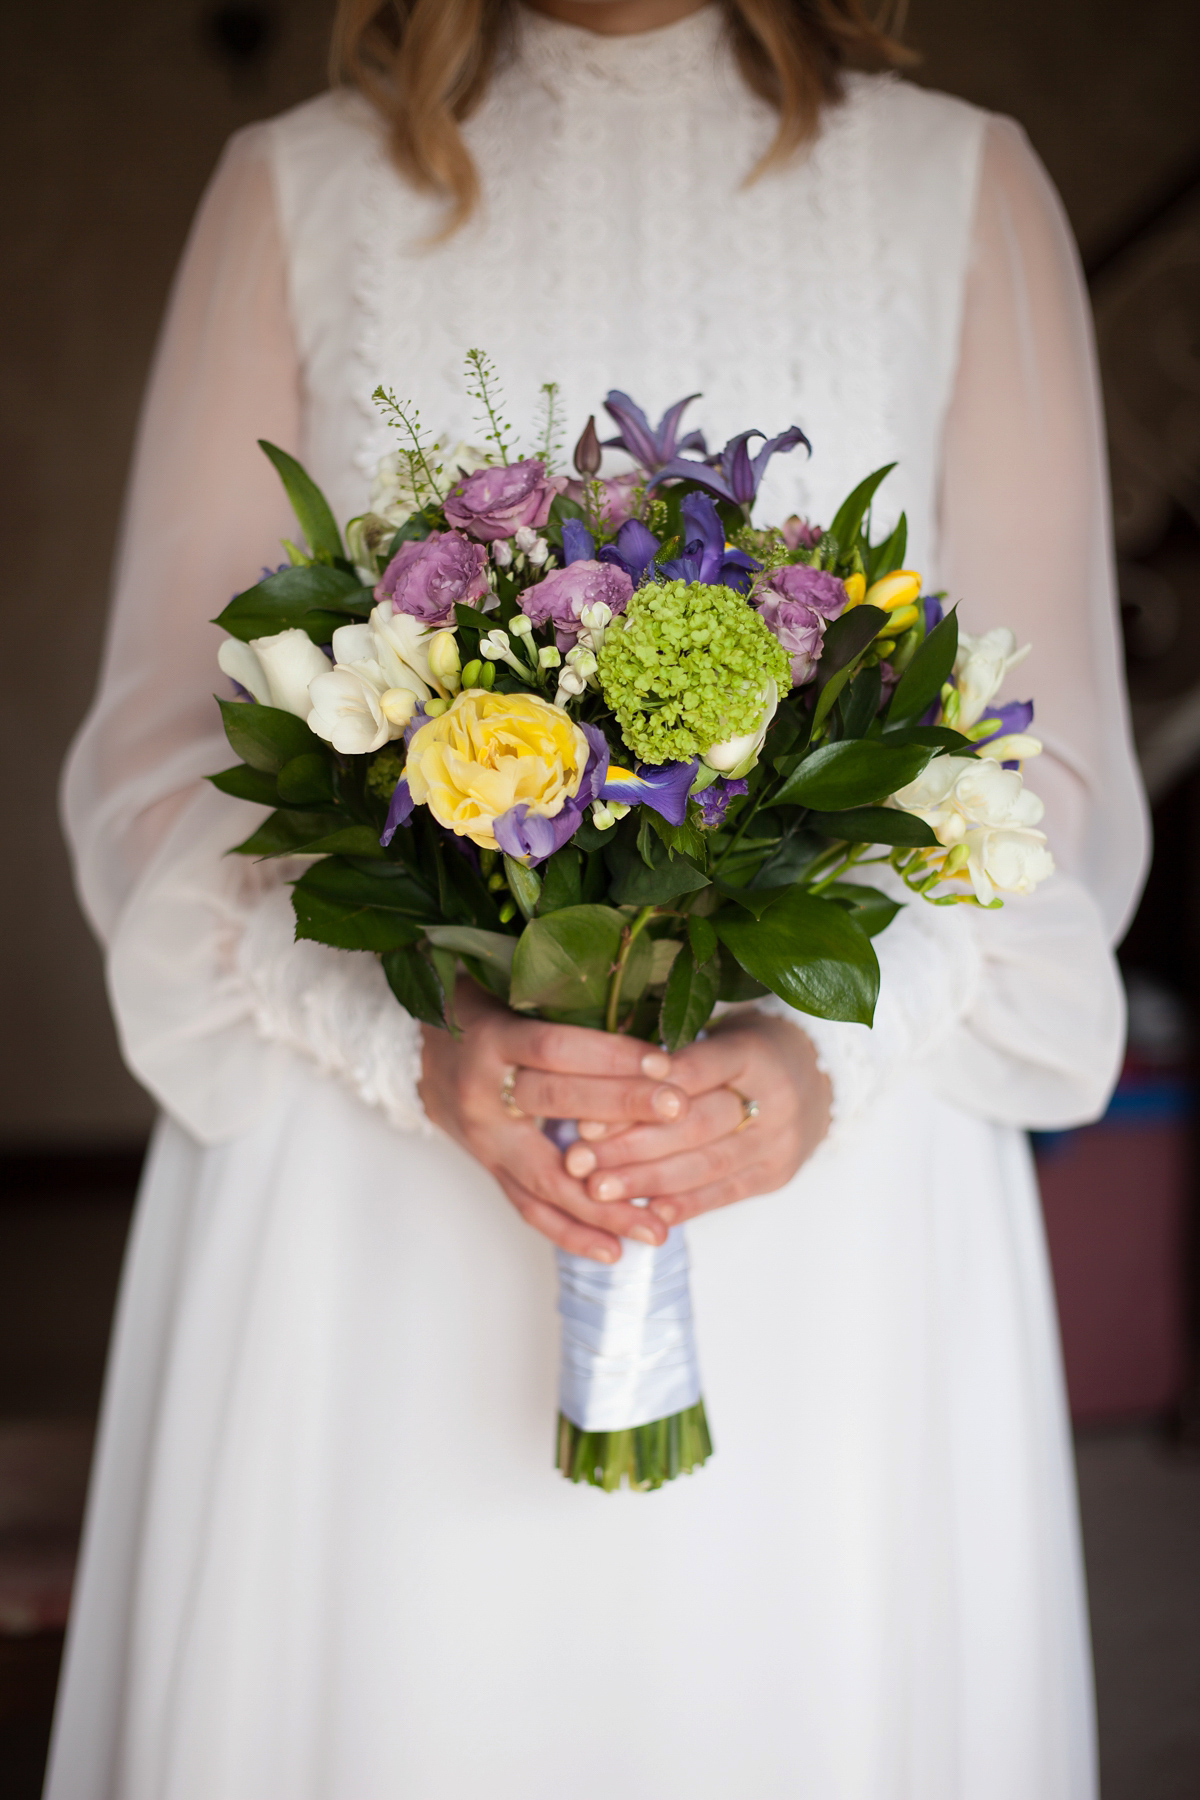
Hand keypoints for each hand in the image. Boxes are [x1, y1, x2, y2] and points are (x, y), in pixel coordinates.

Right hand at [419, 980, 691, 1261]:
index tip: (664, 1061)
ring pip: (545, 1177)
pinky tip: (614, 1250)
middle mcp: (482, 1093)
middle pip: (556, 1105)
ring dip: (604, 1205)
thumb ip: (567, 1005)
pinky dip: (571, 1232)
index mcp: (490, 1039)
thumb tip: (649, 1011)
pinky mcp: (488, 1167)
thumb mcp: (512, 993)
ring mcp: (483, 1139)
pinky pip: (529, 1207)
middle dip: (623, 1110)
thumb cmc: (479, 1011)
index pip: (556, 1048)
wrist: (414, 1052)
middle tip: (679, 1113)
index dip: (610, 1054)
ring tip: (657, 1225)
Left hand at [558, 1010, 830, 1226]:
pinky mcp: (776, 1174)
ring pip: (705, 1165)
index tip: (590, 1114)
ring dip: (646, 1180)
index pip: (694, 1072)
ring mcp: (779, 1141)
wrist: (817, 1081)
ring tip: (598, 1190)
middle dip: (631, 1145)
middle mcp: (774, 1097)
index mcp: (753, 1052)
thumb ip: (670, 1055)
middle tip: (578, 1159)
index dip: (642, 1094)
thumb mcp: (717, 1033)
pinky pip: (725, 1193)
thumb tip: (595, 1082)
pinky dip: (684, 1205)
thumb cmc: (746, 1051)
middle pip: (695, 1125)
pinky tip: (646, 1212)